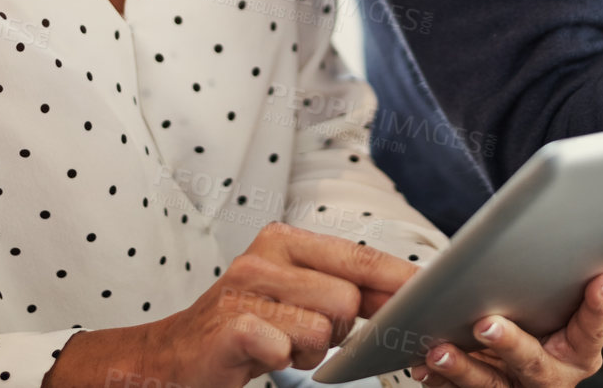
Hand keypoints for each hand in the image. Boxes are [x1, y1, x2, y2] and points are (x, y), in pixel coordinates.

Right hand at [44, 222, 417, 387]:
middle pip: (349, 296)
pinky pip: (289, 348)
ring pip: (324, 325)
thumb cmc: (242, 329)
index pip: (358, 256)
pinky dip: (281, 361)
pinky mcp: (231, 324)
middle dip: (338, 329)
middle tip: (302, 334)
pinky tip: (261, 356)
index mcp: (283, 240)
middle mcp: (263, 255)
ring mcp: (244, 287)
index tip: (432, 290)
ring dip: (309, 349)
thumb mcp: (296, 299)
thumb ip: (344, 290)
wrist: (170, 360)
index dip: (399, 277)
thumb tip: (405, 293)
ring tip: (280, 345)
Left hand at [411, 272, 602, 387]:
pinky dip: (439, 379)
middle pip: (533, 363)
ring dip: (463, 367)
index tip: (602, 279)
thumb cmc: (540, 325)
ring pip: (490, 384)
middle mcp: (551, 375)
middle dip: (509, 344)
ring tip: (440, 350)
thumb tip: (542, 235)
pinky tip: (423, 364)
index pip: (591, 330)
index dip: (598, 307)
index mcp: (577, 352)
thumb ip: (551, 287)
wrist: (522, 368)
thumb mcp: (554, 308)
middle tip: (487, 324)